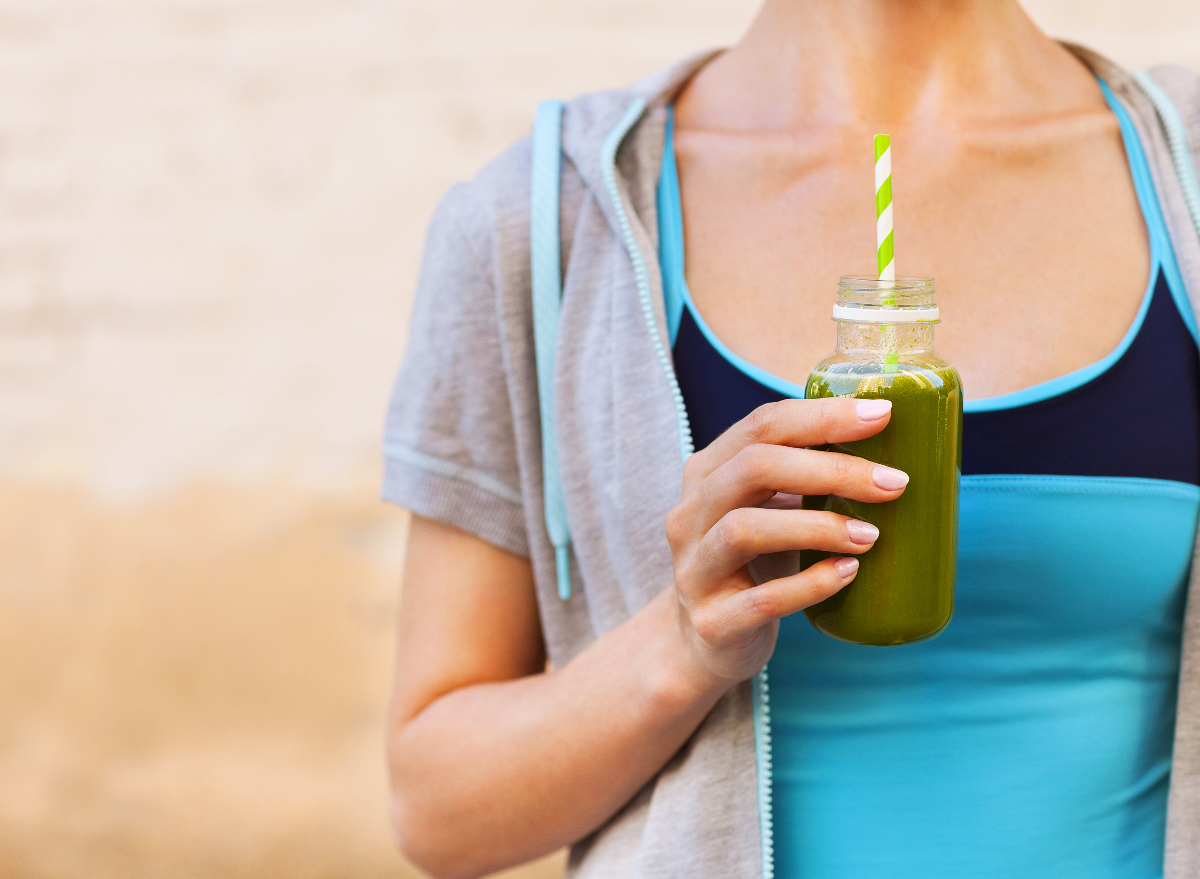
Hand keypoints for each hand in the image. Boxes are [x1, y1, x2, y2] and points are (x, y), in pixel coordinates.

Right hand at [664, 398, 908, 685]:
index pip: (761, 426)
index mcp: (706, 473)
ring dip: (817, 527)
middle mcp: (690, 514)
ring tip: (871, 535)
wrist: (705, 641)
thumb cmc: (753, 563)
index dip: (822, 416)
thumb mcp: (766, 510)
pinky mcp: (713, 620)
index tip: (883, 416)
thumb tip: (895, 454)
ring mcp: (694, 568)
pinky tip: (846, 574)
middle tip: (893, 482)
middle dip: (830, 469)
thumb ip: (803, 479)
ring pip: (744, 529)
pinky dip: (809, 584)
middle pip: (753, 468)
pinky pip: (761, 599)